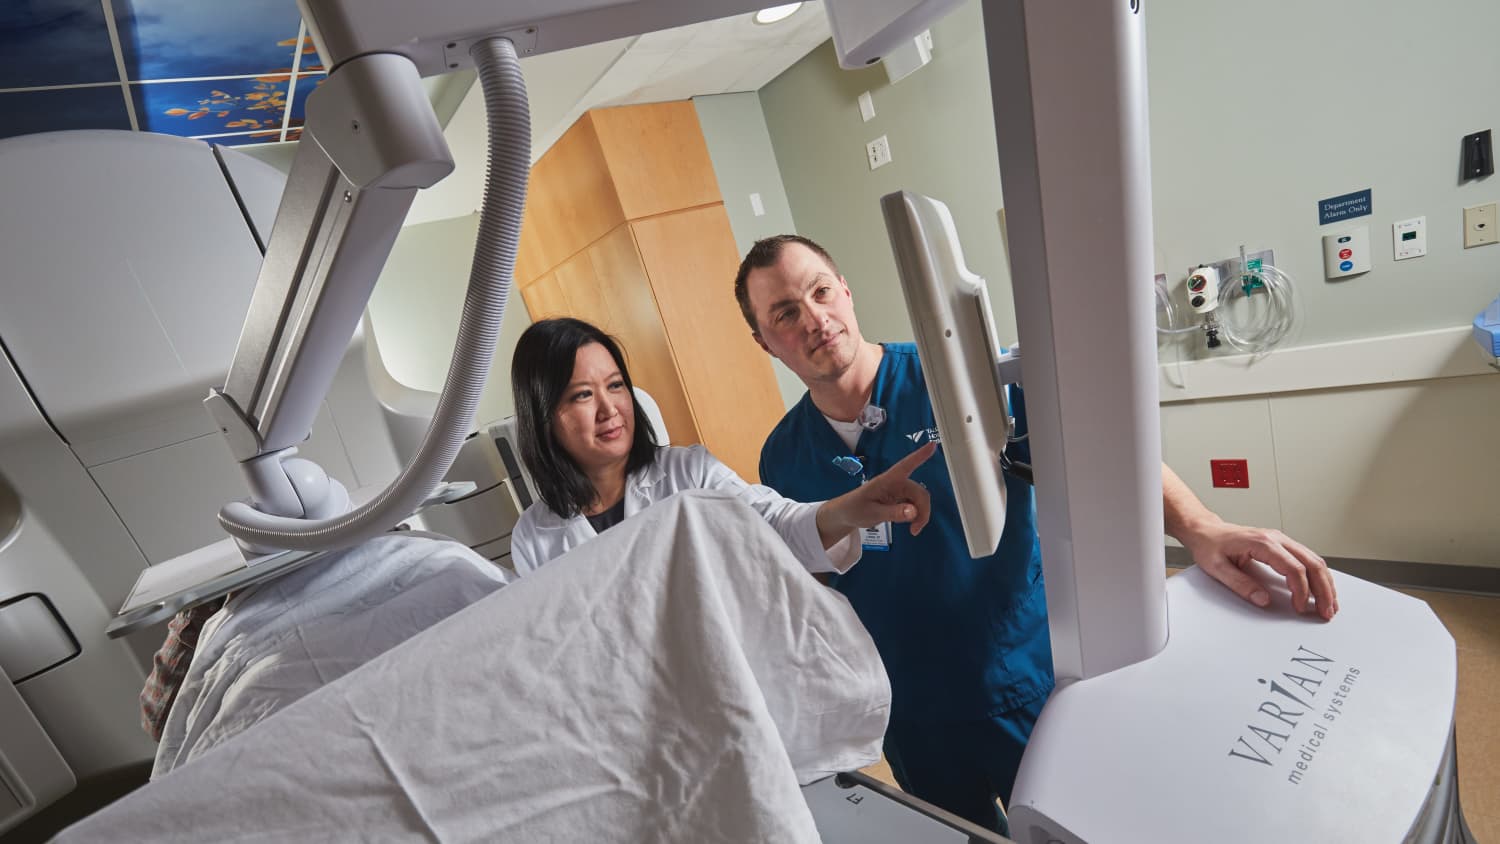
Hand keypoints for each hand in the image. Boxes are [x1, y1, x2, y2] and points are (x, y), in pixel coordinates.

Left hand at [816, 442, 935, 543]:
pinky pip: (915, 506)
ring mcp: (898, 492)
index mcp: (887, 481)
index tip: (933, 445)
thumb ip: (893, 513)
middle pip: (919, 493)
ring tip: (913, 530)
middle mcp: (895, 484)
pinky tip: (909, 525)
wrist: (845, 515)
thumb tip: (914, 512)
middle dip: (923, 510)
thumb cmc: (854, 509)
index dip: (920, 455)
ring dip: (920, 515)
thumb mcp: (872, 513)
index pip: (905, 466)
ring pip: (919, 501)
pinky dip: (916, 516)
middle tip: (915, 530)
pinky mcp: (899, 500)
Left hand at [1179, 518, 1337, 619]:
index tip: (1299, 608)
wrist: (1205, 531)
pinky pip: (1307, 559)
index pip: (1293, 568)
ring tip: (1330, 604)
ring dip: (1325, 583)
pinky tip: (1322, 589)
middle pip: (1311, 563)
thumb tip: (1263, 600)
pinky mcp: (1281, 545)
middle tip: (1327, 611)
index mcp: (1262, 543)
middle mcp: (1276, 539)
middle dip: (1323, 589)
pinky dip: (1318, 575)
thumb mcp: (1217, 568)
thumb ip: (1240, 584)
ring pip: (1314, 560)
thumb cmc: (1210, 546)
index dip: (1301, 590)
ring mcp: (1281, 540)